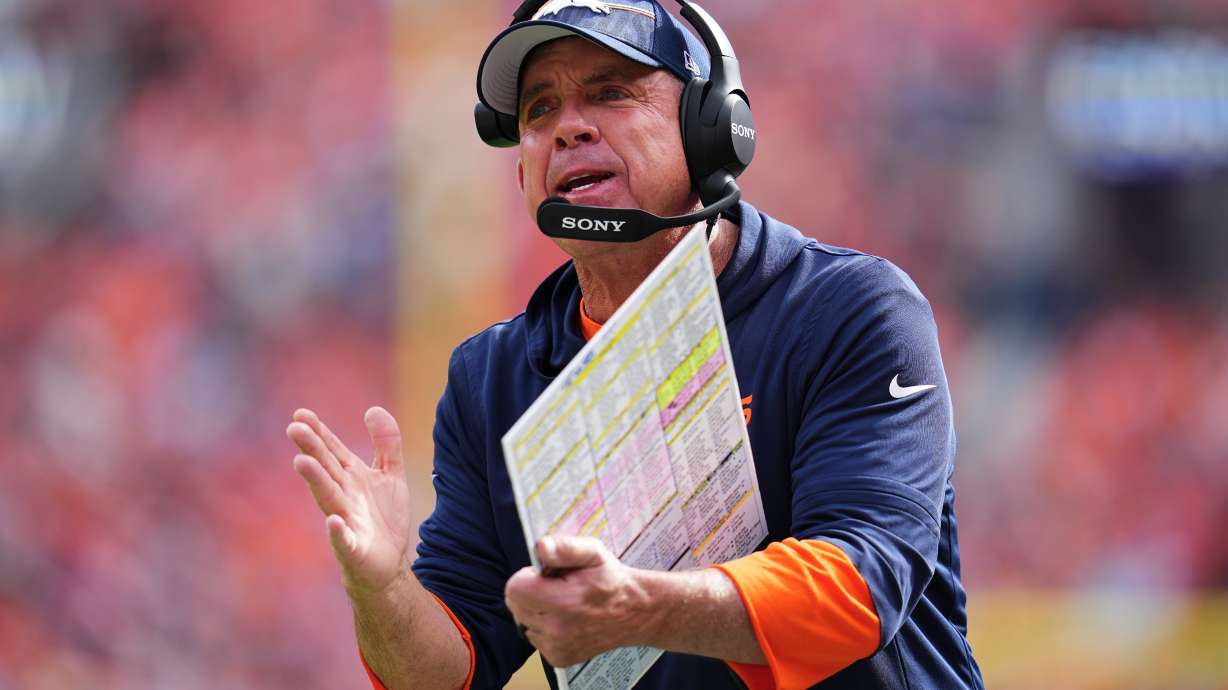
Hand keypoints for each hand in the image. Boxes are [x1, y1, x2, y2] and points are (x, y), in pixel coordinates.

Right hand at [287, 407, 411, 596]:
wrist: (389, 563)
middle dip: (312, 450)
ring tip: (302, 462)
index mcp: (351, 477)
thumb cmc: (383, 517)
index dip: (318, 432)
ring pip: (328, 499)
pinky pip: (343, 540)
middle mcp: (343, 496)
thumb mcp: (390, 475)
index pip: (331, 451)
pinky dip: (337, 532)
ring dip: (316, 481)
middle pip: (326, 470)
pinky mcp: (353, 549)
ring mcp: (346, 522)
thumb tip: (373, 409)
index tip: (300, 414)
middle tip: (295, 429)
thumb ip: (386, 443)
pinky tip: (333, 521)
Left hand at [504, 536, 655, 667]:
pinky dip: (545, 628)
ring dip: (536, 612)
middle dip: (531, 593)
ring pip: (524, 623)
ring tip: (564, 604)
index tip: (546, 576)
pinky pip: (535, 638)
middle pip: (516, 606)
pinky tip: (566, 620)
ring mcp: (558, 647)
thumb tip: (541, 547)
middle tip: (557, 588)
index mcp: (563, 601)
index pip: (514, 589)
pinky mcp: (559, 658)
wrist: (634, 612)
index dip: (527, 577)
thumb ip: (565, 548)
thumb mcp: (593, 552)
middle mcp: (558, 629)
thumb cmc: (610, 579)